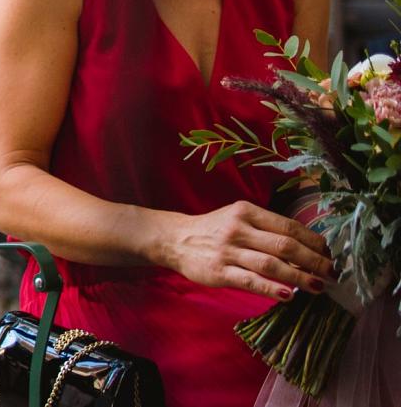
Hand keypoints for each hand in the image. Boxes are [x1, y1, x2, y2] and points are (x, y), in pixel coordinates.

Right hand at [161, 202, 332, 300]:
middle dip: (314, 261)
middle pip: (285, 245)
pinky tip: (288, 296)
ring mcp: (228, 251)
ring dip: (300, 278)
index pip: (289, 227)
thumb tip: (307, 249)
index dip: (314, 242)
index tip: (331, 254)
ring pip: (272, 265)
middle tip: (332, 273)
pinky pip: (251, 281)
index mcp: (246, 211)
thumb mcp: (238, 220)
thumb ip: (266, 230)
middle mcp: (238, 228)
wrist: (175, 239)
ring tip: (319, 287)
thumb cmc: (214, 230)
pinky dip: (271, 289)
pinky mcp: (220, 272)